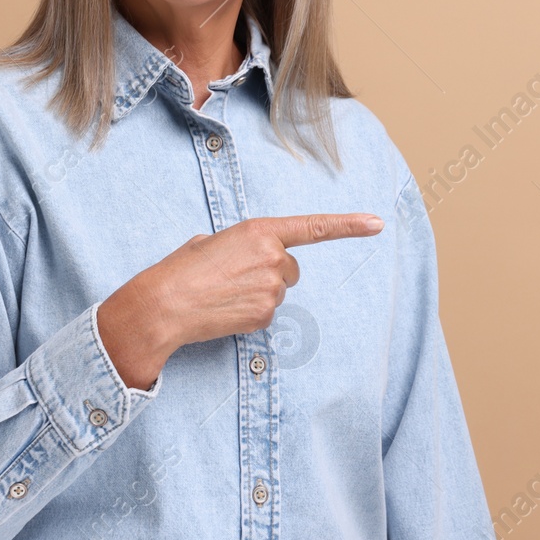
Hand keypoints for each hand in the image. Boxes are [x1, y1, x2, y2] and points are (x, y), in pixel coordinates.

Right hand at [97, 213, 383, 389]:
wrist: (163, 305)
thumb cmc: (181, 269)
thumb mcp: (211, 241)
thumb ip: (242, 244)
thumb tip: (248, 260)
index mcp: (260, 231)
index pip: (314, 227)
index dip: (349, 225)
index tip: (377, 223)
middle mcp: (274, 257)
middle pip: (291, 267)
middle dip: (270, 272)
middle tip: (234, 277)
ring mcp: (272, 289)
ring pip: (278, 291)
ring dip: (257, 292)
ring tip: (223, 293)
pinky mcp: (266, 315)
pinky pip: (267, 313)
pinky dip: (249, 313)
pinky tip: (225, 310)